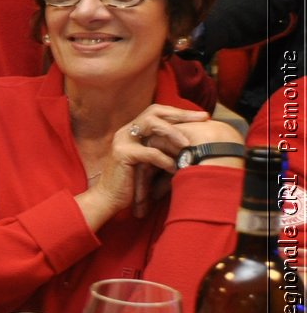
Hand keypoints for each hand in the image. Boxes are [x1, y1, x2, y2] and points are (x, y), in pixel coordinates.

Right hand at [77, 105, 204, 224]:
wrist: (108, 200)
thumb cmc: (132, 184)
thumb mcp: (150, 163)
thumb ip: (162, 149)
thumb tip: (191, 143)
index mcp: (131, 131)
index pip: (157, 112)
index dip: (180, 112)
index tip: (202, 117)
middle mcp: (125, 131)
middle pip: (155, 112)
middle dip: (181, 114)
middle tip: (203, 118)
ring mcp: (122, 141)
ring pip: (152, 124)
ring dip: (173, 133)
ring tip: (188, 145)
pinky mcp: (122, 154)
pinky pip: (150, 153)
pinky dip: (165, 160)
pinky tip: (175, 168)